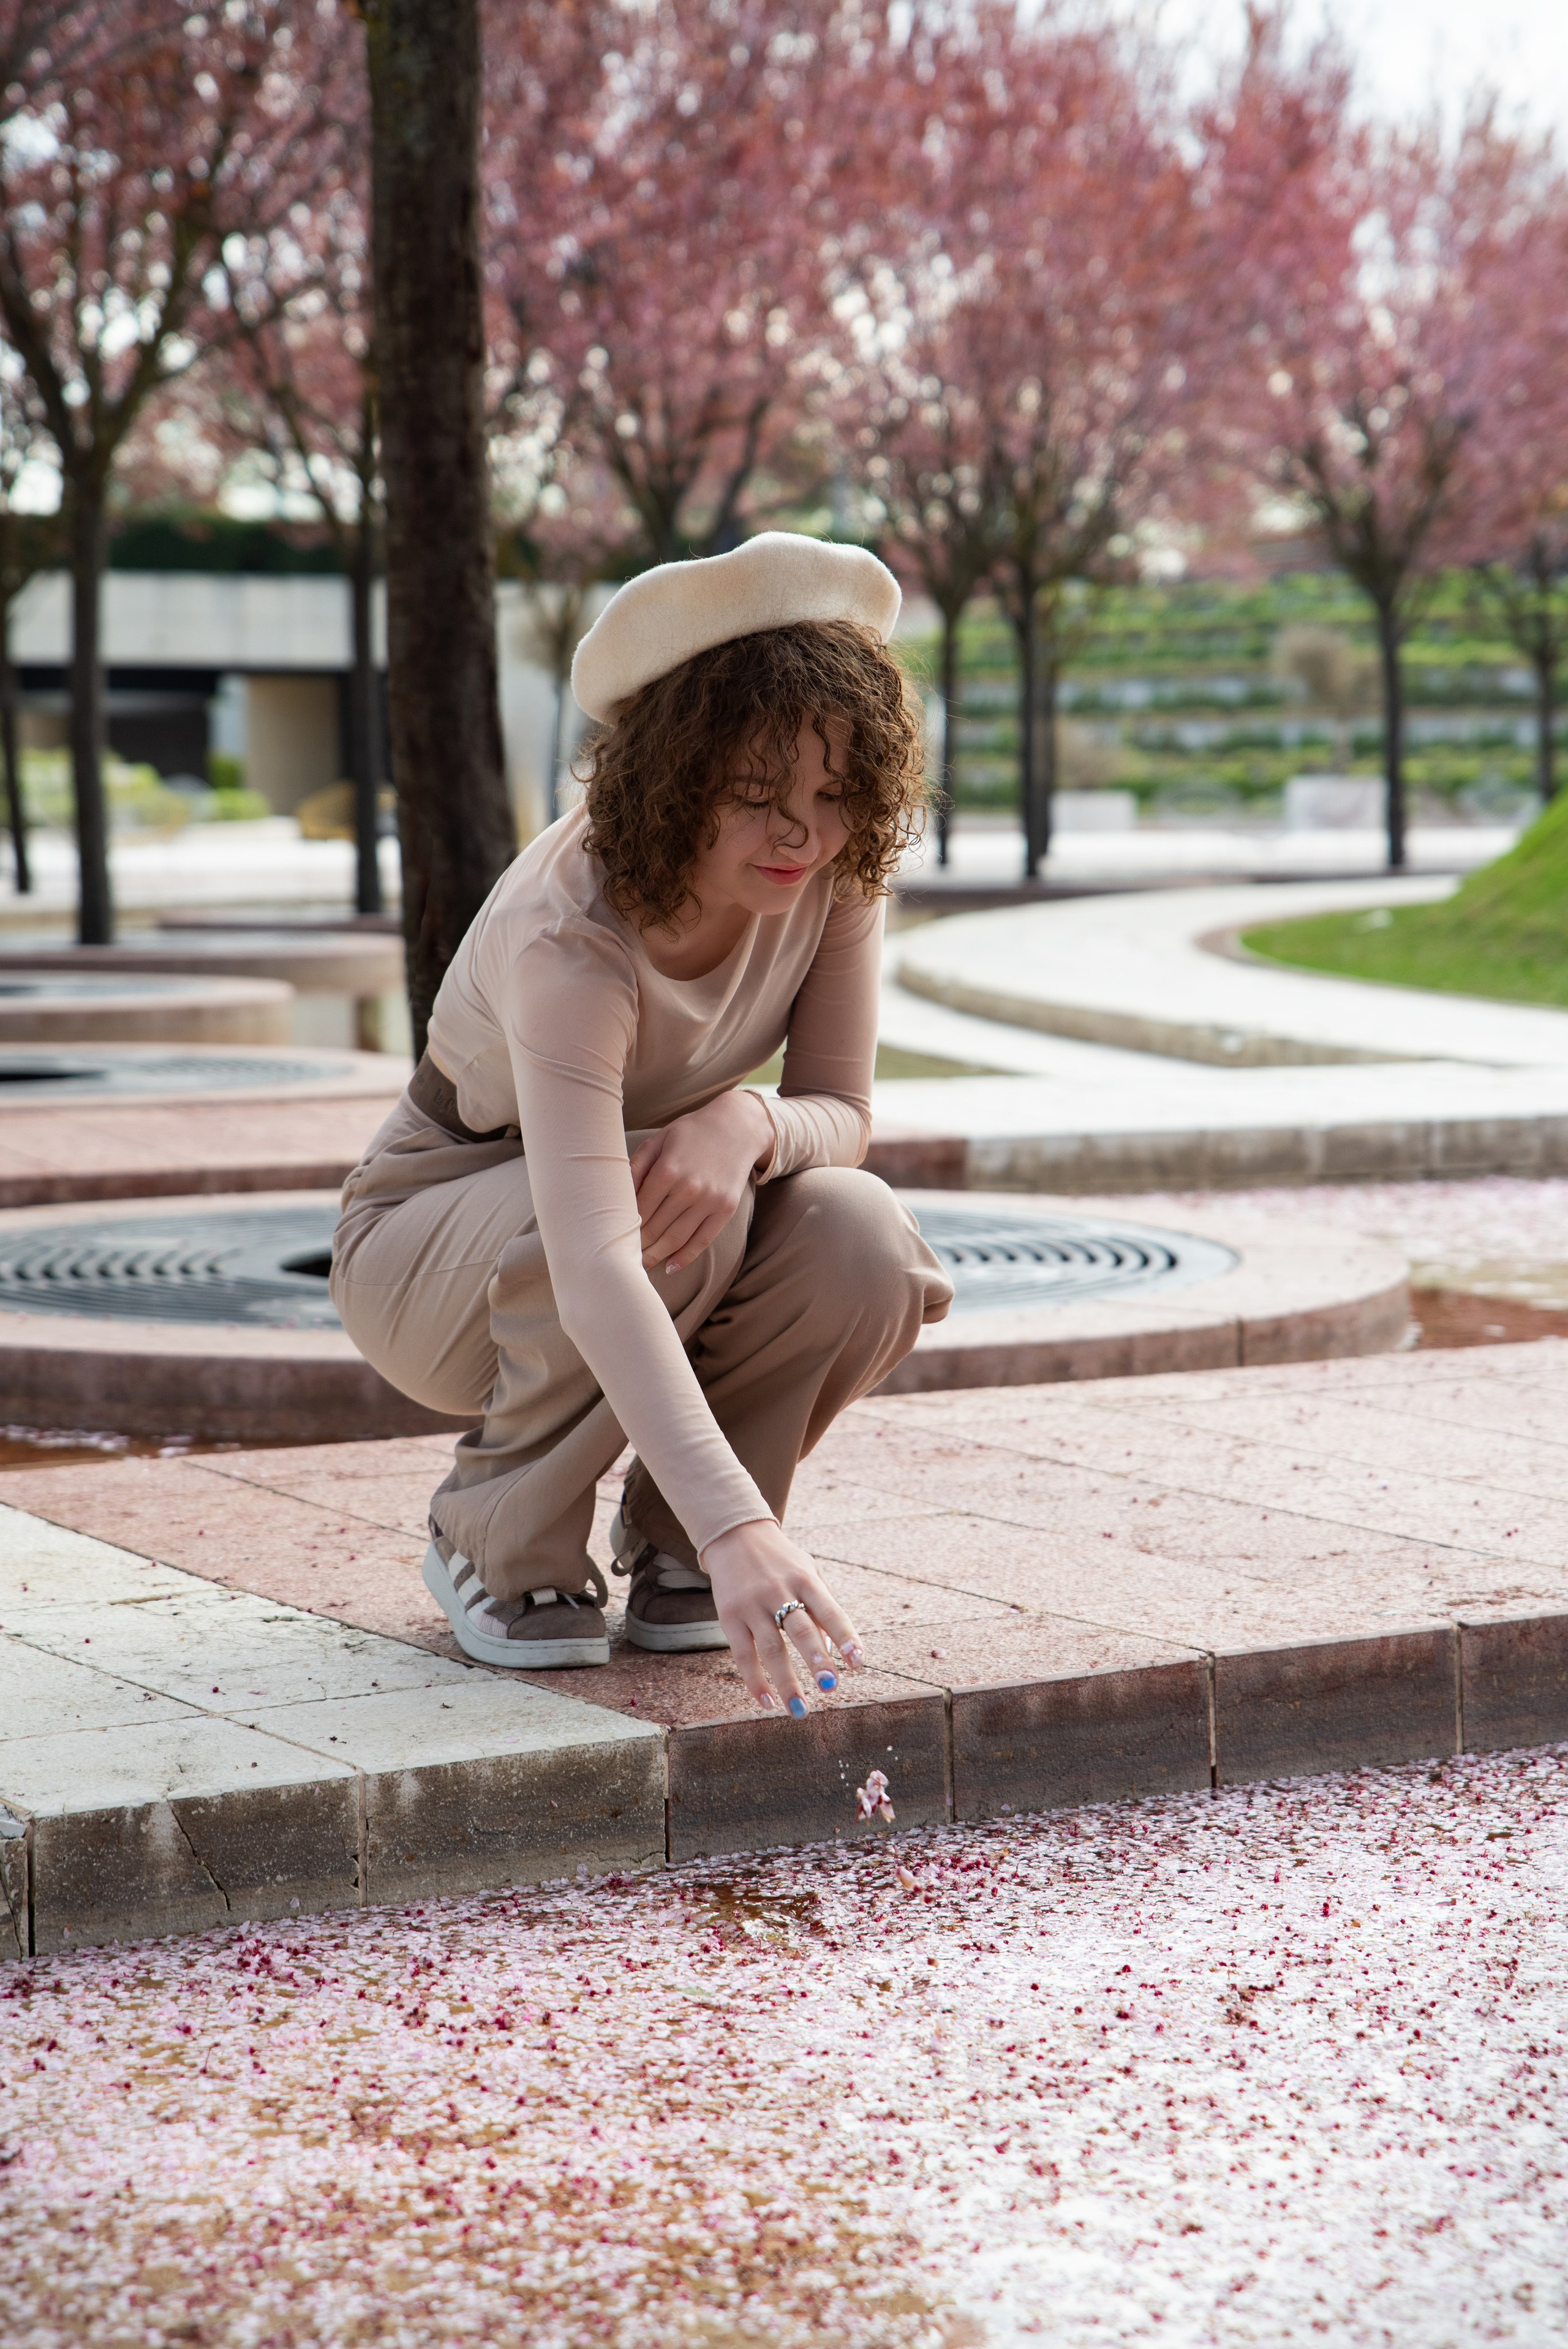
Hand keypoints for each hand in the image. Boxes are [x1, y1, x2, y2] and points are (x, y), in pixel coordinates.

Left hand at [630, 1090, 774, 1272]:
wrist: (738, 1127)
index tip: (613, 1237)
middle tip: (621, 1256)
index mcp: (667, 1170)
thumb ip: (635, 1168)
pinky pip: (703, 1240)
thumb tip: (616, 1198)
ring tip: (641, 1265)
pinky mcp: (726, 1209)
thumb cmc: (690, 1133)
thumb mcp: (658, 1141)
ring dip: (656, 1255)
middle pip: (655, 1228)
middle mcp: (688, 1188)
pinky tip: (670, 1267)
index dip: (624, 1227)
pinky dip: (685, 1257)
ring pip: (676, 1239)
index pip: (638, 1211)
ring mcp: (709, 1201)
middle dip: (637, 1245)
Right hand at [699, 1518, 865, 1712]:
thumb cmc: (782, 1561)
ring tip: (800, 1710)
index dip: (845, 1637)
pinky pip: (743, 1653)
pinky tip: (767, 1701)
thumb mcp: (808, 1572)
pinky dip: (755, 1680)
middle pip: (800, 1629)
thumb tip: (835, 1654)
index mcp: (805, 1579)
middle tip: (830, 1687)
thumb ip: (823, 1608)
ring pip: (771, 1648)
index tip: (858, 1663)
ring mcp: (752, 1604)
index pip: (829, 1611)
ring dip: (786, 1682)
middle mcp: (778, 1590)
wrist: (735, 1535)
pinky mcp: (729, 1616)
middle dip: (816, 1660)